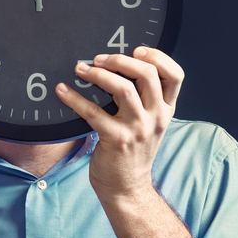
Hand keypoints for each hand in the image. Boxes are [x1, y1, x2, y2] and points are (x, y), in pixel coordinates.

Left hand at [55, 47, 183, 201]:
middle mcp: (156, 117)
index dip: (158, 57)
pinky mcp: (116, 139)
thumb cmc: (133, 152)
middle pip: (147, 74)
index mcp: (165, 110)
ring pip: (123, 88)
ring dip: (97, 74)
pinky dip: (74, 98)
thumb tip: (118, 66)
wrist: (127, 188)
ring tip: (81, 69)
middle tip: (99, 59)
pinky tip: (62, 91)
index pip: (175, 75)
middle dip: (120, 60)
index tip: (137, 49)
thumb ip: (143, 99)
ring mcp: (138, 129)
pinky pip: (93, 112)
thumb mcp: (148, 124)